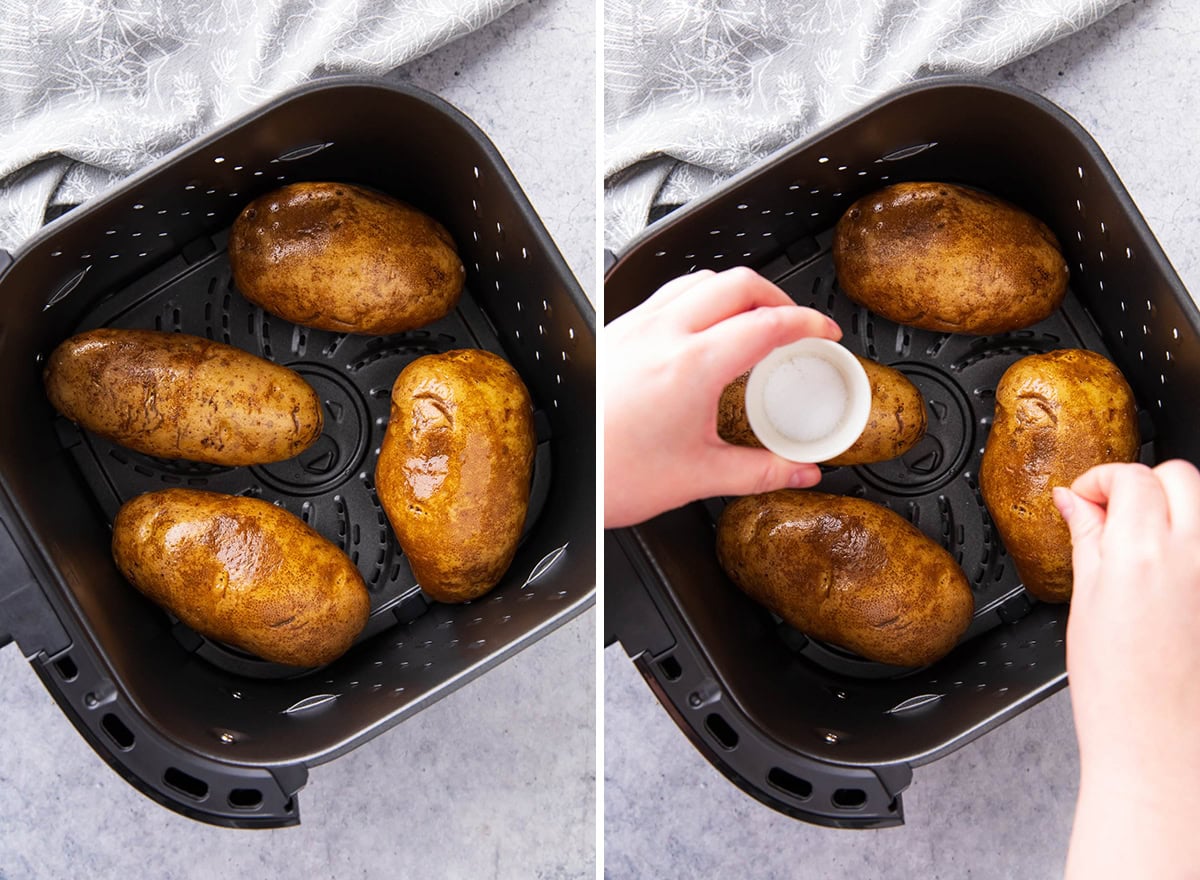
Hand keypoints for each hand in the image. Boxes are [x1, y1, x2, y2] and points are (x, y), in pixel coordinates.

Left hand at [604, 267, 840, 527]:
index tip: (825, 331)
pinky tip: (701, 329)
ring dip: (735, 292)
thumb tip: (799, 471)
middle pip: (738, 282)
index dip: (808, 322)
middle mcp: (662, 334)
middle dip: (778, 296)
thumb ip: (761, 471)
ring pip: (698, 280)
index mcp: (692, 365)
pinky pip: (666, 295)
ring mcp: (634, 328)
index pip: (768, 323)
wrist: (565, 474)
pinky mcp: (615, 334)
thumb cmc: (611, 475)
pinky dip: (697, 300)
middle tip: (795, 322)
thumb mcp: (699, 477)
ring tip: (752, 320)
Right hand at [1053, 460, 1199, 876]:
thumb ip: (1087, 541)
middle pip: (1179, 477)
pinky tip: (1171, 577)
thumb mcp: (1086, 604)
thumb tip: (1074, 503)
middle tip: (1115, 516)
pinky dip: (1192, 547)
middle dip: (1143, 486)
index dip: (1101, 481)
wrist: (1159, 744)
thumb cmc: (1118, 691)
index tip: (1085, 499)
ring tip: (1145, 546)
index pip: (1131, 478)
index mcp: (1143, 553)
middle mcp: (1194, 556)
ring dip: (1175, 511)